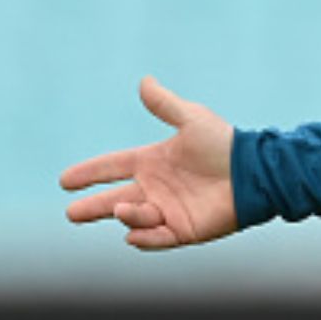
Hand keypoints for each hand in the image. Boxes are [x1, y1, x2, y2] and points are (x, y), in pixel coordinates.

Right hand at [61, 77, 236, 249]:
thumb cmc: (225, 145)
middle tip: (71, 213)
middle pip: (114, 199)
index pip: (112, 167)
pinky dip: (144, 238)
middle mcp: (156, 188)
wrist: (256, 172)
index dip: (89, 172)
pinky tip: (133, 234)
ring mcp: (168, 210)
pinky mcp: (184, 230)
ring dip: (125, 215)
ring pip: (133, 218)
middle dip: (92, 207)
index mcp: (153, 162)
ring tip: (122, 208)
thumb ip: (165, 105)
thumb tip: (144, 80)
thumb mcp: (192, 120)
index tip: (64, 179)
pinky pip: (157, 239)